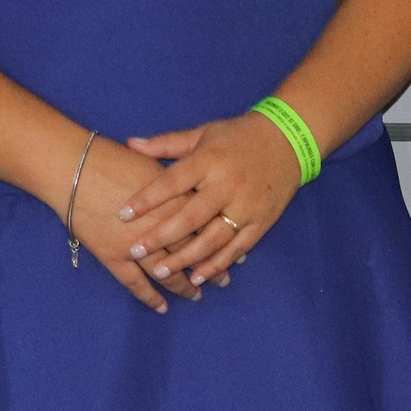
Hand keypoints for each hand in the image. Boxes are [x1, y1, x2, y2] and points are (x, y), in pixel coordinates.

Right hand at [68, 141, 218, 311]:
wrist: (74, 168)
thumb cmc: (113, 158)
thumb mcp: (155, 163)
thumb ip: (177, 182)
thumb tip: (196, 189)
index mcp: (176, 200)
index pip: (207, 226)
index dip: (222, 241)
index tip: (237, 252)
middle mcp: (162, 226)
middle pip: (193, 252)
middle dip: (210, 268)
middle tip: (224, 280)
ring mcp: (137, 245)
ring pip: (167, 272)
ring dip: (184, 286)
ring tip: (197, 295)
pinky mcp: (114, 256)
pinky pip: (135, 283)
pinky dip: (149, 297)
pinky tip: (162, 307)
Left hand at [119, 112, 305, 286]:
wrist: (288, 139)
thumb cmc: (237, 136)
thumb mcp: (203, 133)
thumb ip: (166, 144)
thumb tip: (130, 144)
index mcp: (208, 160)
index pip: (172, 182)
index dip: (146, 200)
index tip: (122, 214)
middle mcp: (227, 184)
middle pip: (190, 217)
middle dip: (161, 237)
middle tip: (135, 251)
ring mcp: (246, 205)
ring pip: (212, 239)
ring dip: (185, 258)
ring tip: (160, 272)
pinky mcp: (262, 221)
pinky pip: (237, 248)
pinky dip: (217, 264)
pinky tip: (198, 276)